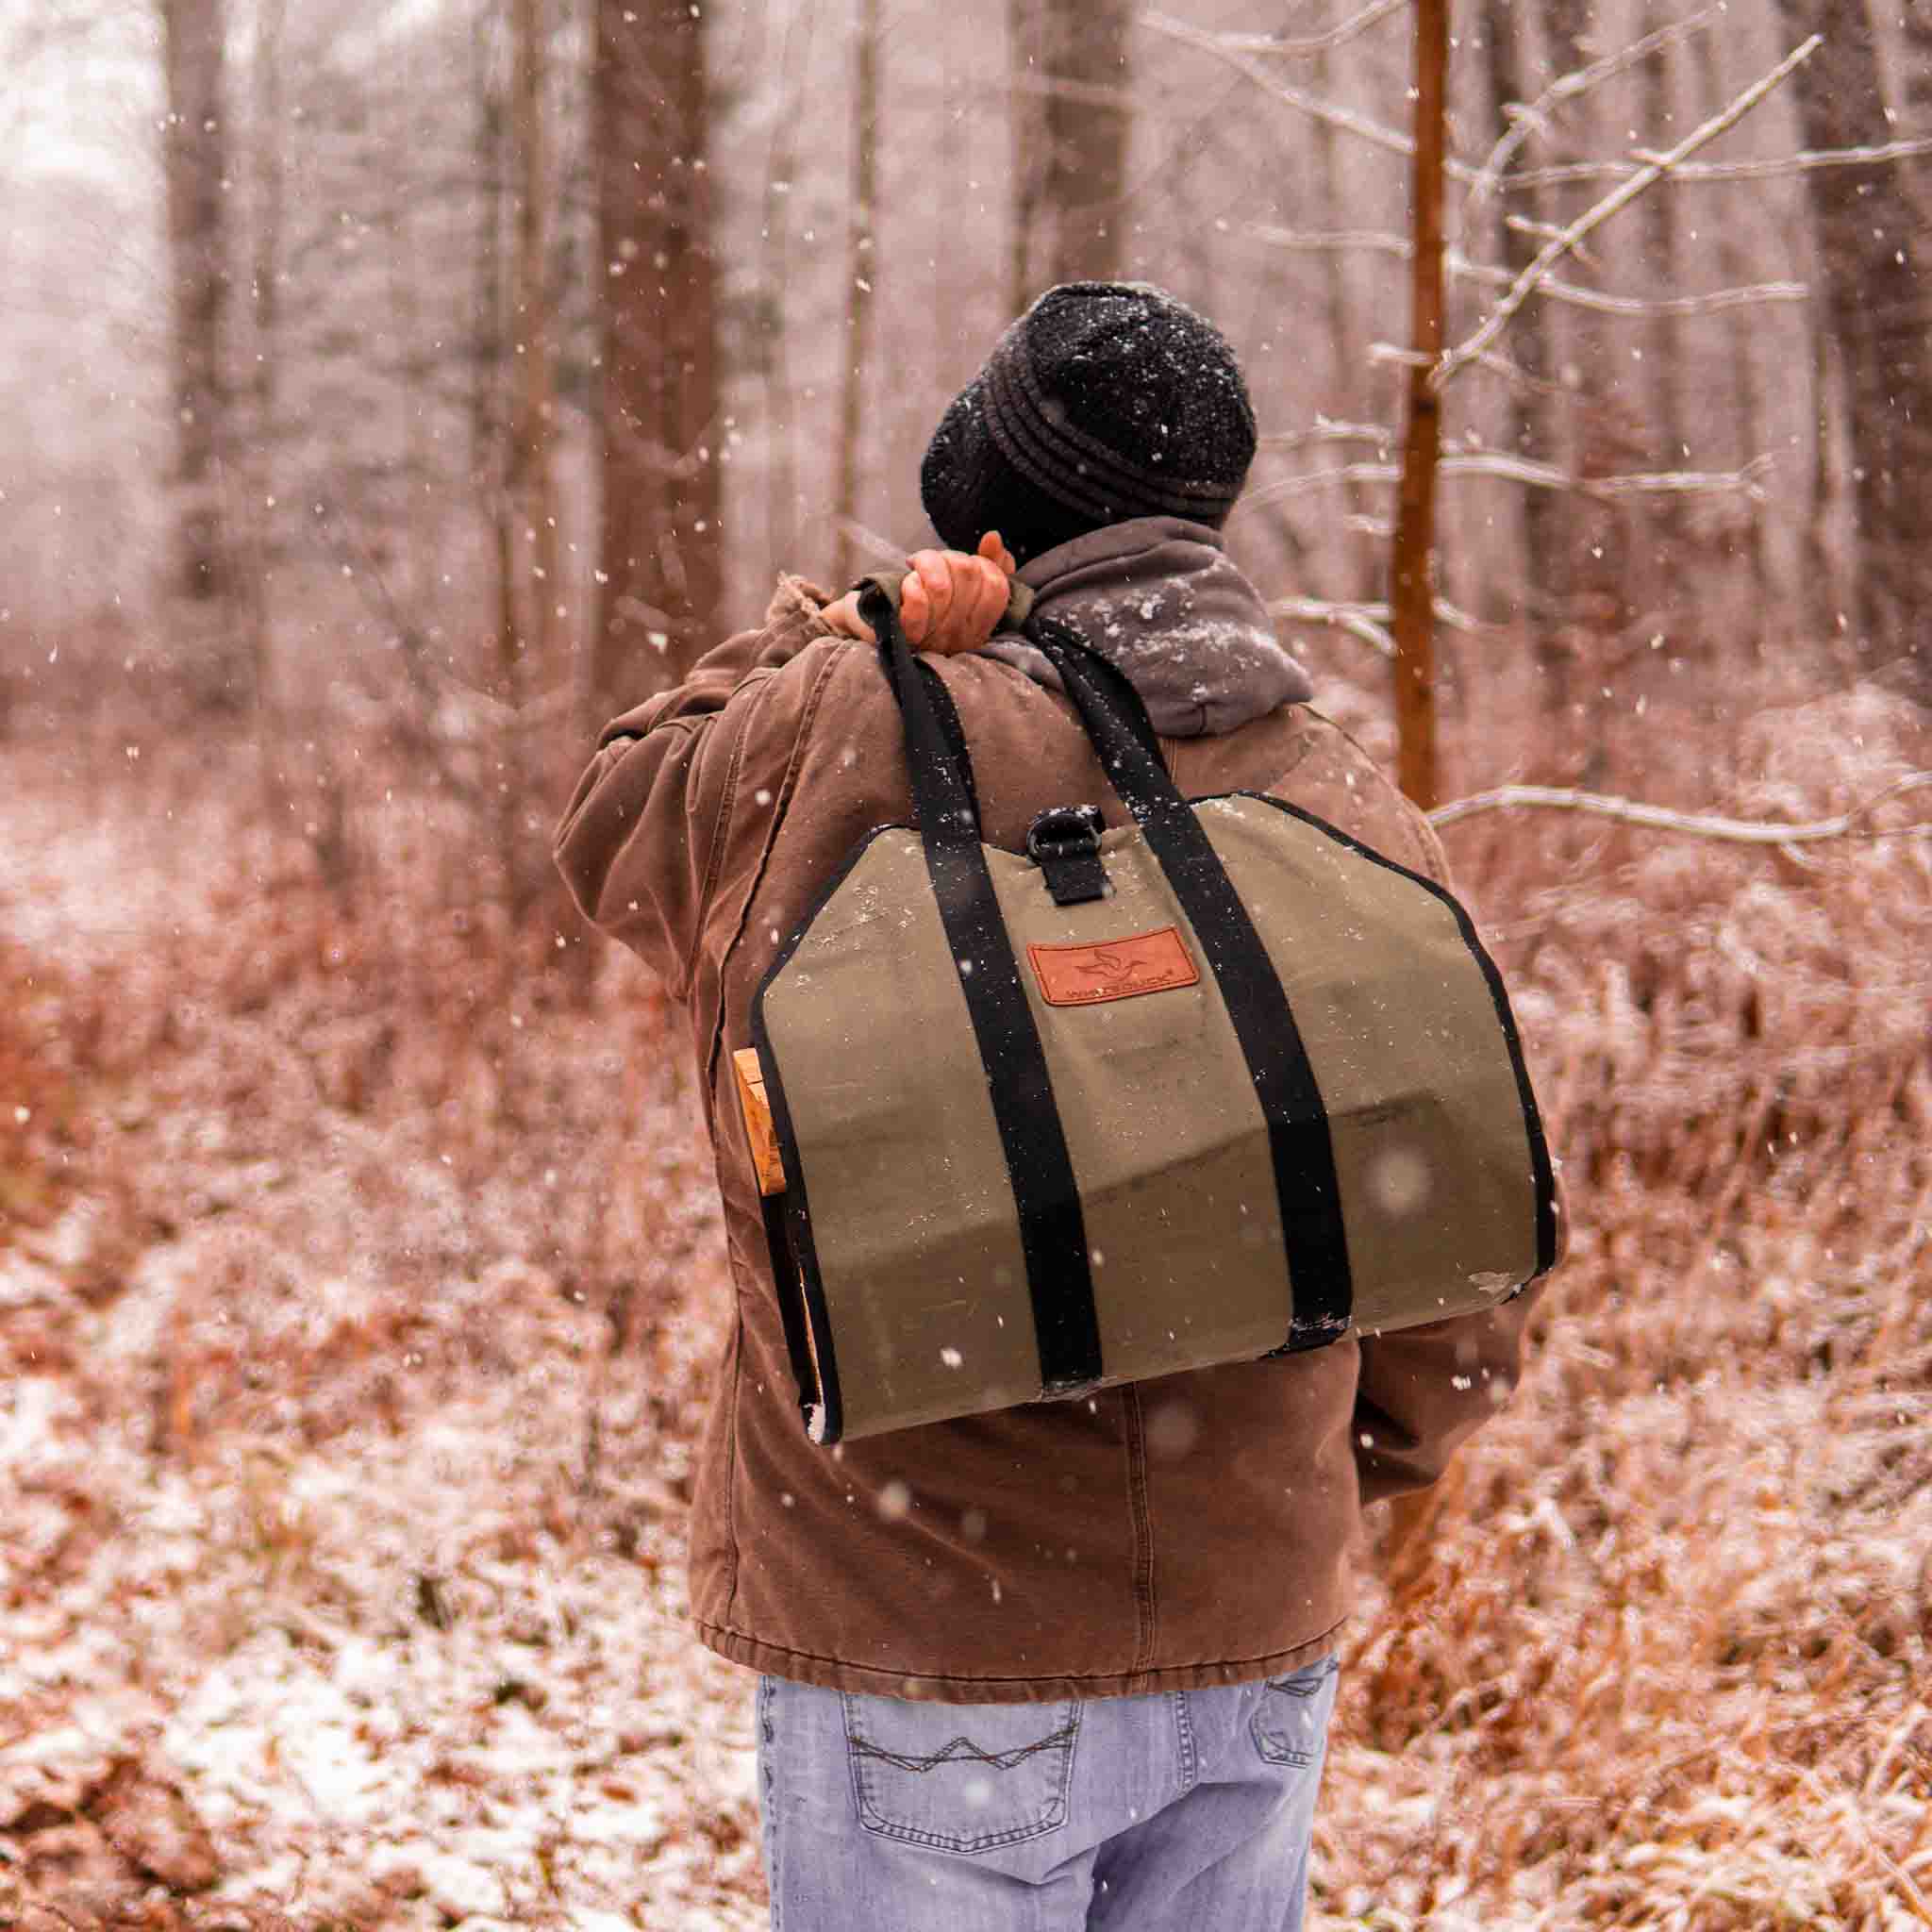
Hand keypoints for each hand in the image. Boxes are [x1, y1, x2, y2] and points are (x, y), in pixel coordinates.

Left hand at [901, 531, 1016, 654]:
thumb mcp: (961, 584)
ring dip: (928, 565)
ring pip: (941, 586)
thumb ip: (988, 564)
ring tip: (918, 570)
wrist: (880, 629)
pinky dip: (912, 584)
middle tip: (934, 564)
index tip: (965, 563)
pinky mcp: (906, 635)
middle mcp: (960, 636)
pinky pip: (918, 602)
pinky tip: (908, 581)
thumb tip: (993, 537)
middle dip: (950, 558)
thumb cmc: (924, 605)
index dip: (984, 565)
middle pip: (969, 574)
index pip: (997, 587)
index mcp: (978, 627)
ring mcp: (934, 638)